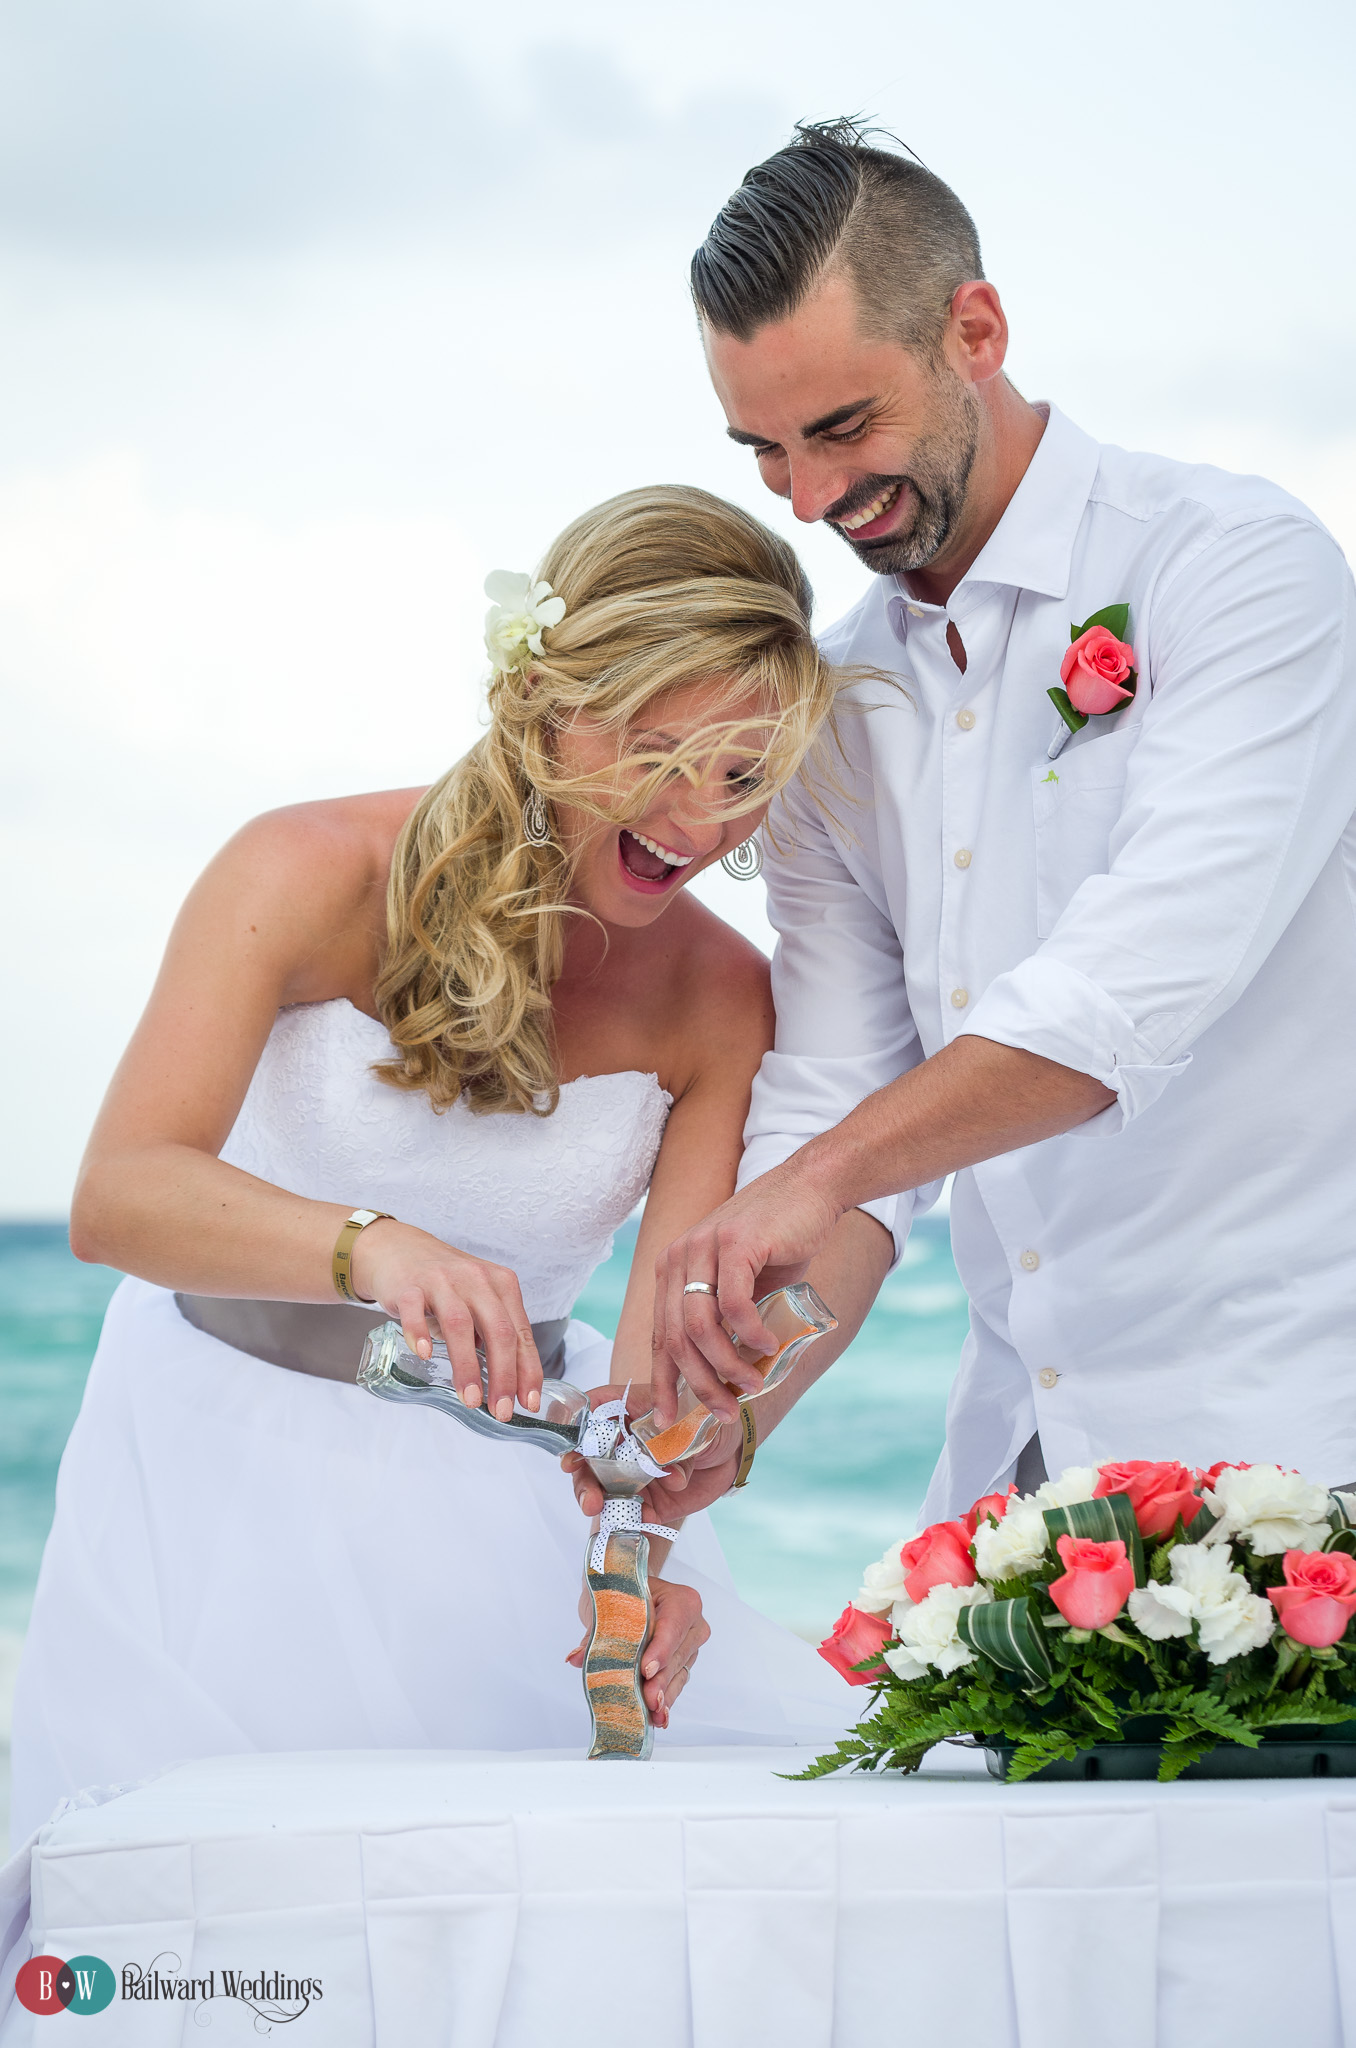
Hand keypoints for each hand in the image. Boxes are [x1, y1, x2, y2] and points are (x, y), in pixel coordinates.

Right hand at [350, 1220, 541, 1419]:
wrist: (401, 1249)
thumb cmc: (447, 1284)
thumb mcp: (480, 1300)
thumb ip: (495, 1333)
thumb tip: (512, 1385)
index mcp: (501, 1284)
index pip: (521, 1332)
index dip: (527, 1370)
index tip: (529, 1402)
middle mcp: (476, 1279)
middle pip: (498, 1330)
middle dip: (503, 1375)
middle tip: (500, 1410)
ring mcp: (442, 1280)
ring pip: (460, 1324)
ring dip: (467, 1365)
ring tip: (470, 1399)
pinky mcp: (409, 1285)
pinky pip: (415, 1309)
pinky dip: (419, 1332)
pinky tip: (425, 1355)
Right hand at [562, 1390, 743, 1523]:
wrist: (729, 1449)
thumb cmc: (705, 1420)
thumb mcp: (692, 1419)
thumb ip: (678, 1448)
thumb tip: (671, 1478)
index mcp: (625, 1412)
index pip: (591, 1416)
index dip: (576, 1435)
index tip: (572, 1456)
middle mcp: (620, 1445)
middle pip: (588, 1461)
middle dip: (584, 1480)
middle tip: (590, 1499)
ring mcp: (629, 1475)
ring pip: (601, 1490)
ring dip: (596, 1500)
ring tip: (598, 1509)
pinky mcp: (646, 1501)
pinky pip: (631, 1514)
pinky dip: (631, 1519)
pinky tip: (639, 1520)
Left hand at [566, 1576, 709, 1727]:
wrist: (629, 1589)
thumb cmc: (623, 1591)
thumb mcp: (607, 1605)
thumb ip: (595, 1633)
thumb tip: (576, 1657)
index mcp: (681, 1600)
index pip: (672, 1627)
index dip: (659, 1651)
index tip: (646, 1671)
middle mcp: (692, 1623)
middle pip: (675, 1655)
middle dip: (659, 1681)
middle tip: (648, 1700)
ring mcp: (690, 1644)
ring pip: (677, 1673)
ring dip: (663, 1695)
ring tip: (652, 1714)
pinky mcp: (683, 1662)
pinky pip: (675, 1682)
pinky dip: (664, 1698)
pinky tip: (657, 1715)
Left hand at [650, 1157, 839, 1423]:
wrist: (810, 1189)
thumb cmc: (778, 1241)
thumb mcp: (742, 1285)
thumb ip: (727, 1321)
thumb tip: (725, 1375)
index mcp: (672, 1269)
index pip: (659, 1335)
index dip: (663, 1381)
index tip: (669, 1417)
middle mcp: (678, 1258)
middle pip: (675, 1339)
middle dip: (698, 1385)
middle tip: (724, 1412)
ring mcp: (703, 1248)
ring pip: (699, 1328)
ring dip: (725, 1366)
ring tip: (750, 1384)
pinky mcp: (734, 1244)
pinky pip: (733, 1306)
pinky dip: (749, 1334)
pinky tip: (766, 1344)